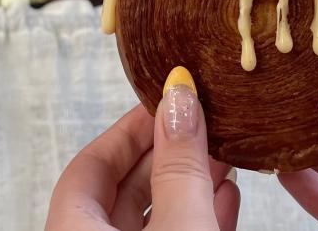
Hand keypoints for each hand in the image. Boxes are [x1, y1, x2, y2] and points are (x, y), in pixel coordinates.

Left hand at [46, 67, 239, 230]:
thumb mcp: (181, 226)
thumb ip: (179, 168)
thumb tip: (180, 100)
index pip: (90, 165)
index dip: (130, 129)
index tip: (167, 102)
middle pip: (122, 190)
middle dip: (167, 153)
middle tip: (202, 121)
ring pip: (153, 217)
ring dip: (189, 185)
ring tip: (223, 153)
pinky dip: (196, 219)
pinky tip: (227, 195)